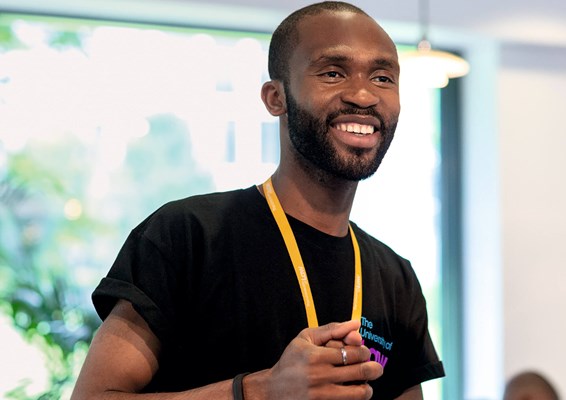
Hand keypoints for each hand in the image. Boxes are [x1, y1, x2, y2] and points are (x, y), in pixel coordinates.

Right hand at [261, 320, 382, 399]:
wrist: (273, 390)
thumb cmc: (292, 361)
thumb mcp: (306, 338)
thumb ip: (332, 329)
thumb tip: (356, 324)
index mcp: (316, 356)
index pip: (354, 353)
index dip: (365, 352)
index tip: (363, 353)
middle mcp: (320, 376)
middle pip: (362, 371)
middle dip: (374, 368)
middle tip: (374, 368)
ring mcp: (322, 396)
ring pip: (360, 393)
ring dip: (367, 387)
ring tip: (364, 383)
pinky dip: (355, 398)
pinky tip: (351, 392)